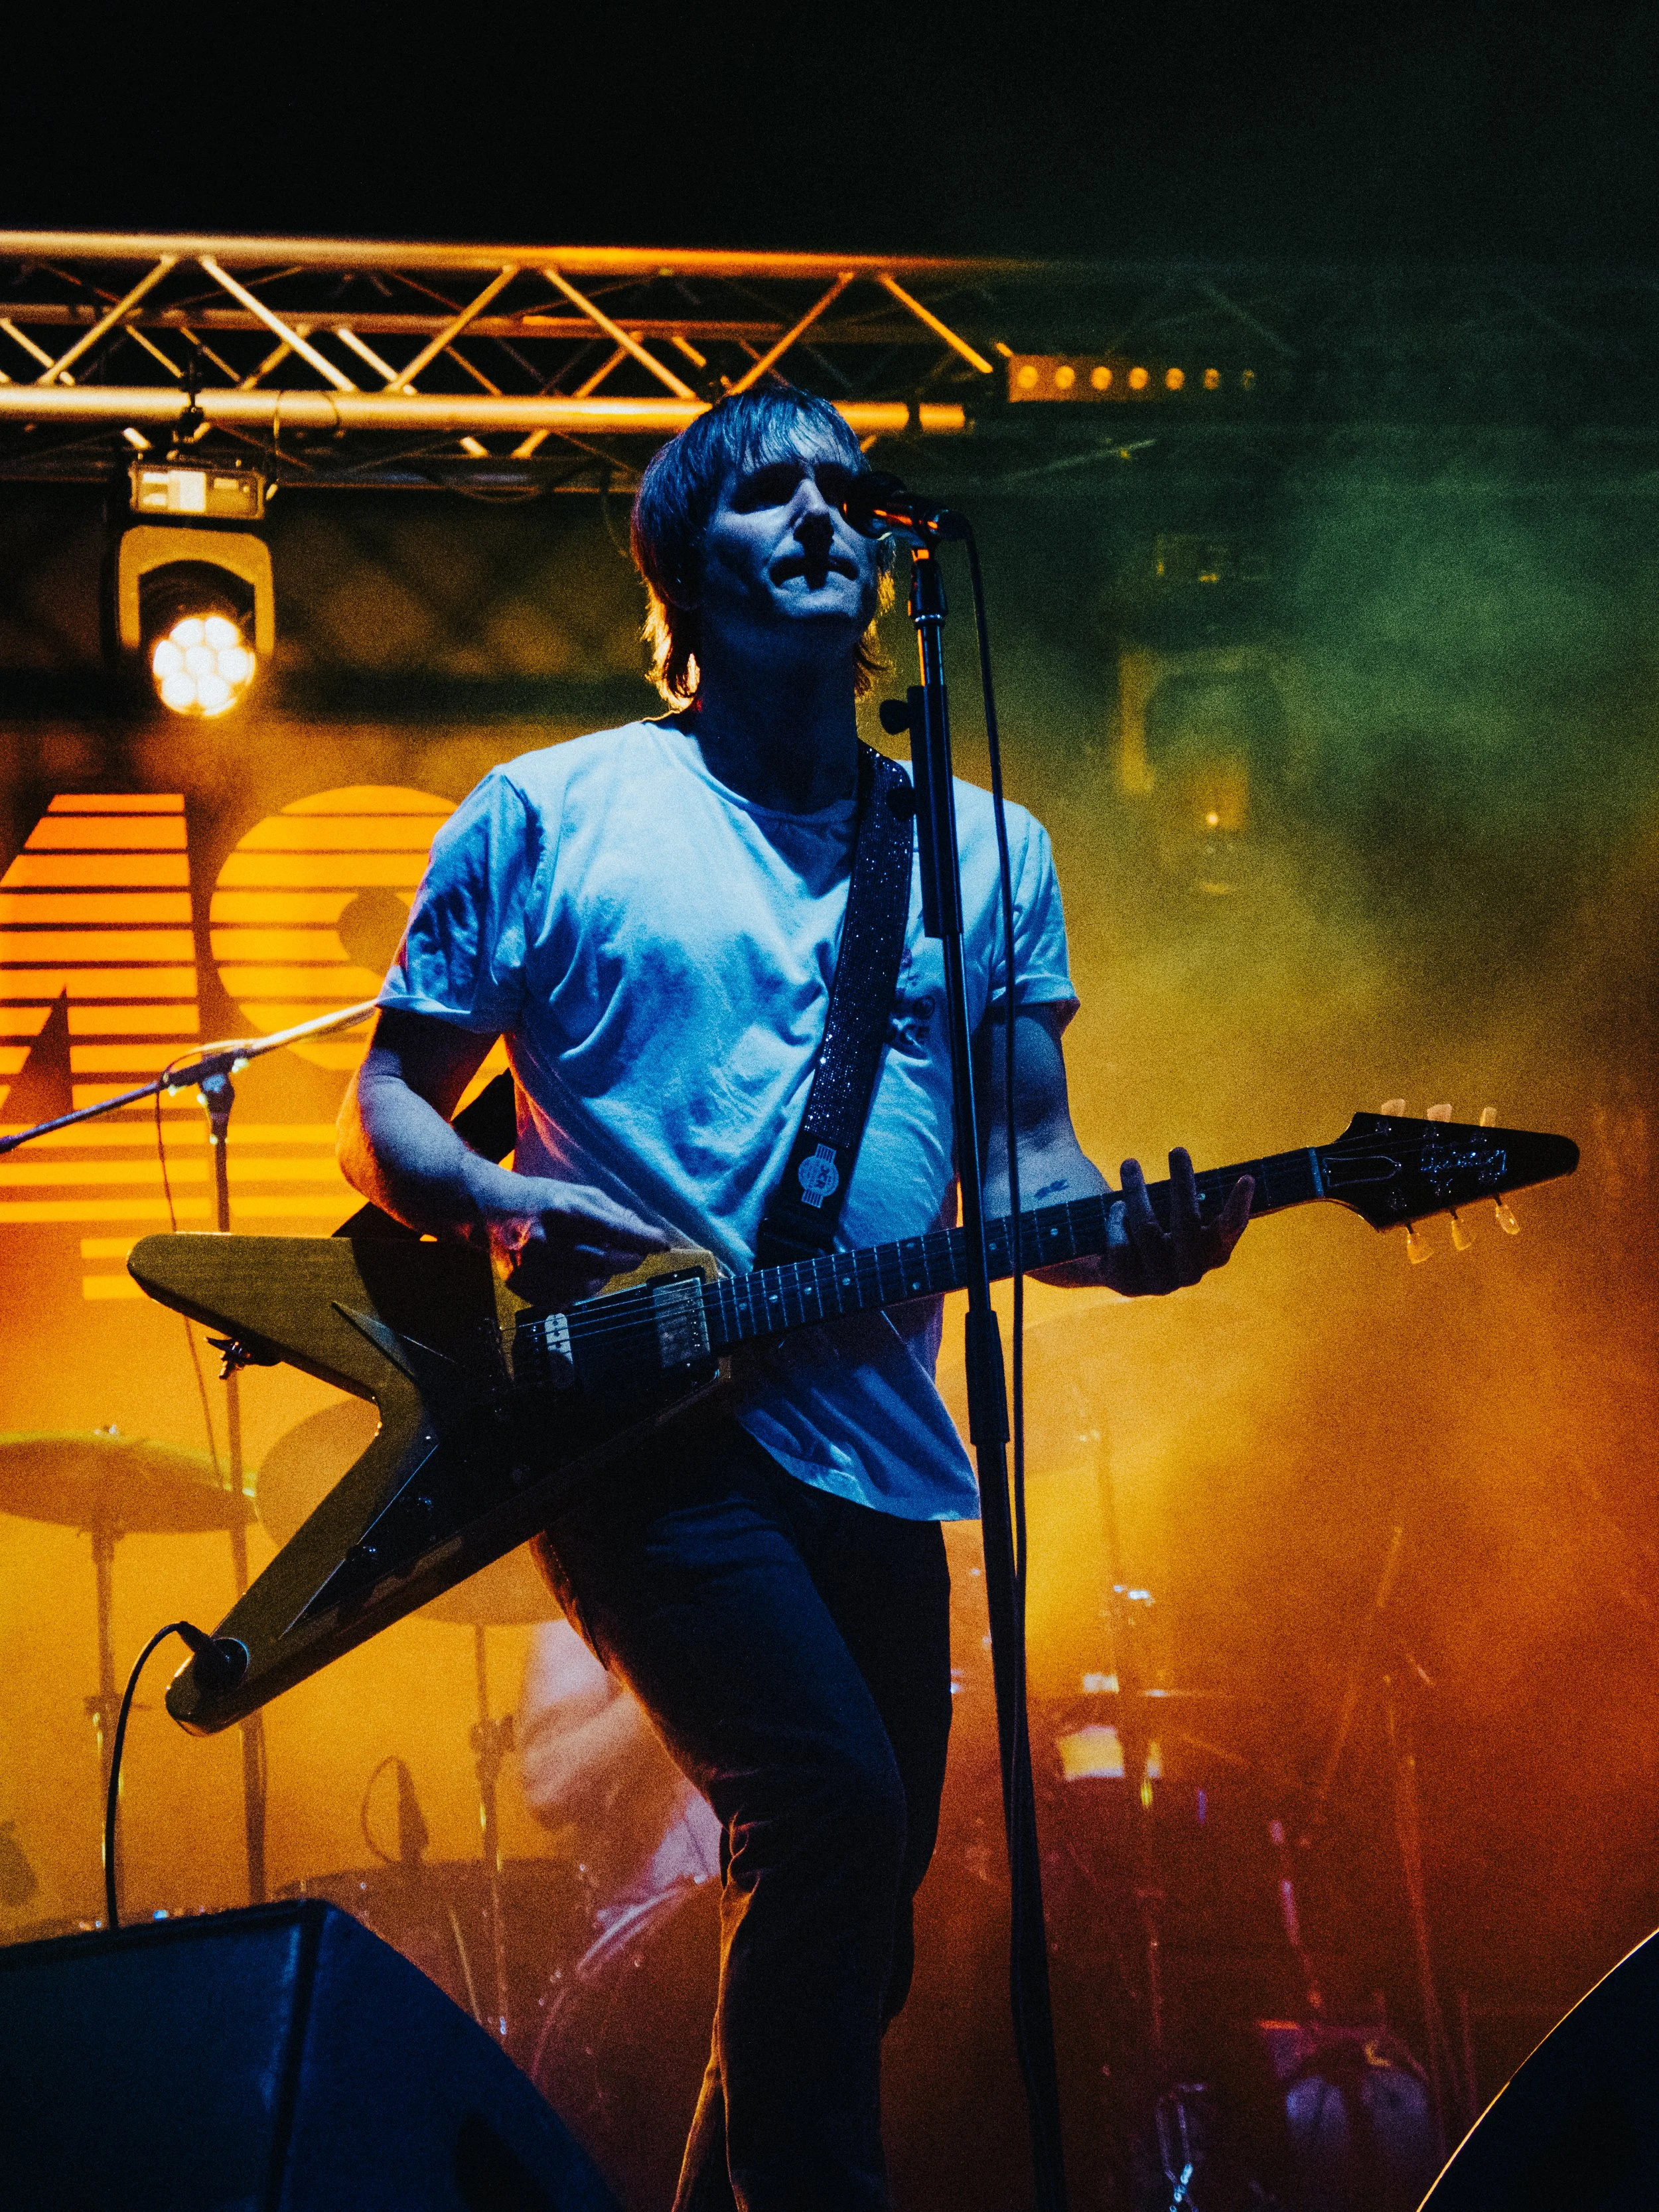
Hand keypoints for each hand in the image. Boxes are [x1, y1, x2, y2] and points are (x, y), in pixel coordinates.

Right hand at [478, 1175, 669, 1306]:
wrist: (491, 1208)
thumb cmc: (545, 1199)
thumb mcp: (580, 1193)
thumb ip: (614, 1213)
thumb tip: (646, 1234)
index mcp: (560, 1208)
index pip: (611, 1229)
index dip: (641, 1239)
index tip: (661, 1244)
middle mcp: (541, 1237)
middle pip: (600, 1262)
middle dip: (626, 1260)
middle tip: (635, 1255)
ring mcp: (526, 1264)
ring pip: (583, 1287)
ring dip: (601, 1279)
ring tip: (599, 1263)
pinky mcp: (518, 1284)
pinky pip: (561, 1300)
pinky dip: (575, 1292)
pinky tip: (573, 1274)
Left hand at [1099, 1148, 1252, 1297]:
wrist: (1107, 1259)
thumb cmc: (1153, 1221)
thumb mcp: (1174, 1210)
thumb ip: (1192, 1196)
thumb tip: (1193, 1158)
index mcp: (1212, 1253)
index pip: (1229, 1229)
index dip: (1239, 1206)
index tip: (1246, 1178)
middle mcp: (1191, 1273)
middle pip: (1187, 1222)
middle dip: (1183, 1183)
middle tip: (1178, 1150)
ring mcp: (1160, 1282)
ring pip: (1147, 1229)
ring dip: (1136, 1190)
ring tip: (1130, 1164)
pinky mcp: (1128, 1285)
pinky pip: (1121, 1244)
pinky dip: (1116, 1219)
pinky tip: (1116, 1209)